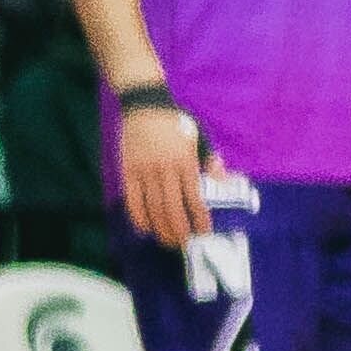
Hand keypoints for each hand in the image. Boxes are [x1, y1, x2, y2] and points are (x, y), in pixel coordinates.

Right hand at [115, 100, 209, 251]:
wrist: (144, 106)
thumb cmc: (174, 122)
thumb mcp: (197, 135)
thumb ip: (208, 158)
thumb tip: (222, 180)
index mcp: (185, 160)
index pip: (194, 197)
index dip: (199, 218)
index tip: (204, 232)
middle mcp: (165, 169)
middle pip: (172, 209)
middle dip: (179, 231)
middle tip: (184, 244)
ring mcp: (144, 172)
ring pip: (153, 209)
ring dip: (161, 229)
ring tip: (167, 241)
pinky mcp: (128, 173)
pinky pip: (133, 202)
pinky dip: (139, 218)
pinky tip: (145, 229)